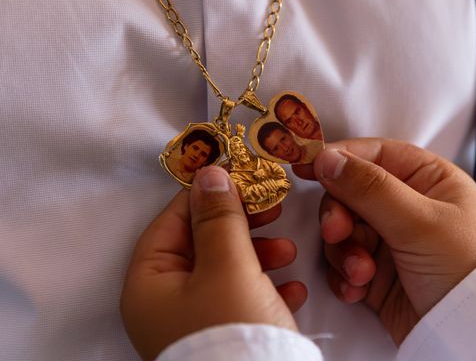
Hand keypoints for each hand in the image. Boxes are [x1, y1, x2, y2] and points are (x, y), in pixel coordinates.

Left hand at [121, 166, 306, 359]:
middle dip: (242, 226)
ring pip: (226, 270)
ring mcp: (193, 321)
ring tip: (289, 252)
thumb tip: (209, 172)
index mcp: (149, 282)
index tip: (241, 178)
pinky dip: (266, 288)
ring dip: (260, 255)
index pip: (172, 220)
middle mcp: (164, 302)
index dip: (207, 195)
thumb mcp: (227, 264)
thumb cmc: (232, 329)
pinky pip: (241, 300)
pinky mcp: (221, 335)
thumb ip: (219, 216)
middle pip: (202, 244)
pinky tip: (293, 287)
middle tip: (272, 208)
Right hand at [294, 138, 475, 344]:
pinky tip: (358, 288)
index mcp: (427, 179)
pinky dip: (344, 275)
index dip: (340, 158)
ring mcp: (390, 239)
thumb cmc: (463, 269)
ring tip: (362, 274)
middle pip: (350, 193)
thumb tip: (328, 158)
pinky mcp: (378, 272)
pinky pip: (343, 263)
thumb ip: (370, 188)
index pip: (375, 155)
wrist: (472, 335)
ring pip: (343, 230)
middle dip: (339, 215)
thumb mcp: (418, 221)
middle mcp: (407, 205)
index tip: (307, 167)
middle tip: (337, 232)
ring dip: (344, 252)